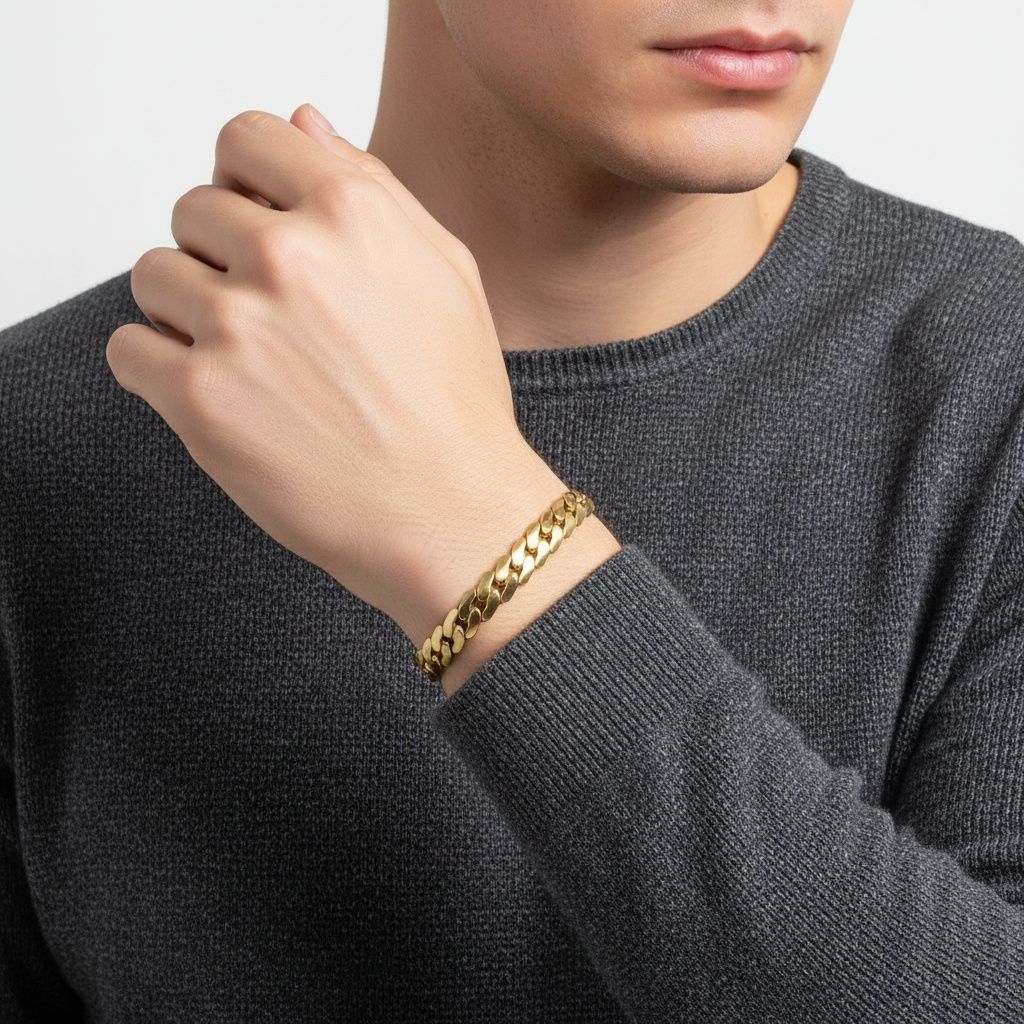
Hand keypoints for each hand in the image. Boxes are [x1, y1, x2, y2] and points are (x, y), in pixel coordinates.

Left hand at [107, 103, 557, 635]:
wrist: (451, 512)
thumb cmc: (456, 401)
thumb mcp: (444, 271)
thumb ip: (370, 184)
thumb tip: (303, 121)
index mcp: (351, 209)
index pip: (243, 137)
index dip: (246, 182)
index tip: (259, 226)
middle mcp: (289, 256)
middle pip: (191, 210)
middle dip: (220, 256)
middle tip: (270, 319)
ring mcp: (238, 327)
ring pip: (153, 279)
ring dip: (188, 314)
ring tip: (251, 366)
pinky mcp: (199, 398)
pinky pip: (130, 349)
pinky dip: (160, 370)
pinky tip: (220, 397)